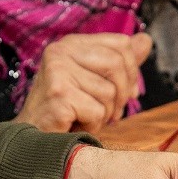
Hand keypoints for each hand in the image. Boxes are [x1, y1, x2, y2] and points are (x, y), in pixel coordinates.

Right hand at [13, 33, 152, 132]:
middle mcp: (61, 51)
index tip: (124, 93)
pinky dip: (92, 126)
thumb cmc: (64, 112)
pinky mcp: (58, 94)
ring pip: (109, 91)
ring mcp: (57, 71)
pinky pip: (96, 111)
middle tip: (108, 112)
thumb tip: (145, 40)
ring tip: (85, 119)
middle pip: (118, 65)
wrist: (32, 138)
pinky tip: (76, 126)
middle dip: (121, 95)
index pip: (121, 45)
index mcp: (71, 43)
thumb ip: (119, 62)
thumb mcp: (94, 81)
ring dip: (104, 114)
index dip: (131, 72)